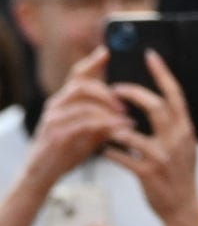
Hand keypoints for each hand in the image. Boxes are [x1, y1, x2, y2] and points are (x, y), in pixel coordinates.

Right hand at [26, 47, 130, 190]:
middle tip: (125, 105)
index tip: (107, 51)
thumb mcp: (87, 133)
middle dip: (107, 92)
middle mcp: (57, 105)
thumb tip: (125, 114)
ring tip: (127, 119)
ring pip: (84, 103)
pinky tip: (119, 129)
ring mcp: (54, 118)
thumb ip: (102, 121)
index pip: (77, 75)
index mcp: (65, 101)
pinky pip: (83, 123)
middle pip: (82, 85)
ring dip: (108, 110)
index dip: (91, 62)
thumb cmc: (66, 152)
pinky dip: (104, 124)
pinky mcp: (56, 134)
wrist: (43, 174)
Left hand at [102, 49, 197, 224]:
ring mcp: (163, 157)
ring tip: (105, 124)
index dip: (162, 73)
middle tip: (114, 88)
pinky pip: (121, 156)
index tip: (149, 54)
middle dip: (131, 93)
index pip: (175, 95)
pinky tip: (105, 150)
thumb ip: (174, 127)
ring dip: (113, 125)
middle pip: (154, 106)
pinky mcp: (148, 173)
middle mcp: (177, 140)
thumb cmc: (180, 176)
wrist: (183, 208)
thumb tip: (158, 103)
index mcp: (186, 131)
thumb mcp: (185, 148)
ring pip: (131, 131)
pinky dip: (110, 151)